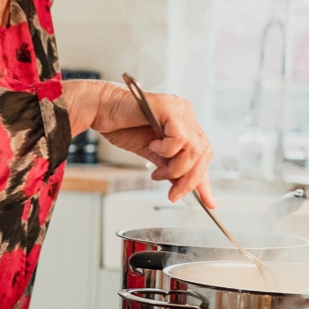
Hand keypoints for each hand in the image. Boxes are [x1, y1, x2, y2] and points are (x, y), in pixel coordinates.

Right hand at [65, 79, 213, 203]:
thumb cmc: (120, 125)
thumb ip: (168, 166)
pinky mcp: (169, 107)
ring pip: (194, 148)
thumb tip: (181, 185)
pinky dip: (168, 150)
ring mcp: (179, 109)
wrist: (100, 109)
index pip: (202, 153)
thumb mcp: (151, 153)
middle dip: (189, 180)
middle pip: (203, 153)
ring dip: (176, 168)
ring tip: (157, 172)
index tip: (208, 202)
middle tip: (173, 194)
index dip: (205, 180)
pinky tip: (153, 147)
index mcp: (183, 122)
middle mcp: (185, 113)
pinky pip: (180, 138)